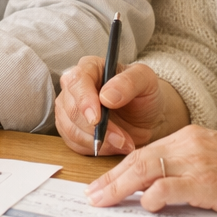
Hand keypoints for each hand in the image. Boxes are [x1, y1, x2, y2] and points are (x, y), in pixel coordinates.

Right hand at [55, 59, 188, 155]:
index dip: (84, 101)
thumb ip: (129, 82)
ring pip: (70, 129)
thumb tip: (106, 96)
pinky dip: (96, 149)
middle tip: (121, 138)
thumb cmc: (144, 94)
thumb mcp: (146, 81)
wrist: (147, 116)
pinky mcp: (71, 130)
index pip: (76, 80)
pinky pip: (75, 144)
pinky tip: (115, 146)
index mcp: (90, 68)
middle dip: (96, 129)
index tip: (97, 119)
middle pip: (71, 108)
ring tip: (123, 143)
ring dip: (97, 142)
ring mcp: (70, 109)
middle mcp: (75, 87)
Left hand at [85, 125, 216, 216]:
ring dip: (120, 187)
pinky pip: (172, 186)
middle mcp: (188, 145)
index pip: (142, 152)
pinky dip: (154, 195)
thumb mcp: (214, 158)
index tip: (100, 185)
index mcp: (188, 138)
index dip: (117, 170)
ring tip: (104, 202)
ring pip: (147, 170)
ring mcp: (198, 163)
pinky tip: (145, 204)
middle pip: (137, 160)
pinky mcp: (209, 182)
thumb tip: (155, 188)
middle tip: (91, 196)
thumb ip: (186, 167)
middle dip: (110, 179)